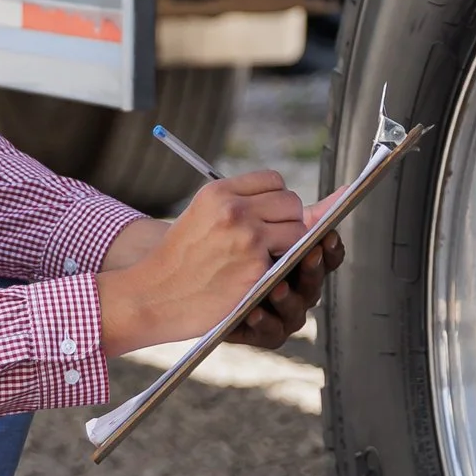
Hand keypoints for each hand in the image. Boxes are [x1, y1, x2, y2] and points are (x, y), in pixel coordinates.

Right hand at [97, 169, 320, 356]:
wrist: (151, 295)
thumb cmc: (180, 258)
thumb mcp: (204, 216)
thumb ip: (249, 205)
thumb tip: (323, 206)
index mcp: (218, 192)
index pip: (273, 180)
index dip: (274, 200)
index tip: (263, 218)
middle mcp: (234, 210)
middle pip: (291, 203)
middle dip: (287, 222)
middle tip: (266, 242)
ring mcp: (248, 239)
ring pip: (299, 231)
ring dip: (290, 246)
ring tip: (263, 259)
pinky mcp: (256, 269)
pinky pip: (290, 260)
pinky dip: (280, 270)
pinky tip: (257, 277)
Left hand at [227, 200, 344, 349]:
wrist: (180, 283)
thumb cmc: (224, 250)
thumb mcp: (258, 226)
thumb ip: (297, 215)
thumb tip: (341, 192)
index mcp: (299, 262)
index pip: (328, 256)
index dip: (330, 247)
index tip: (324, 237)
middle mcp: (294, 287)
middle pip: (315, 282)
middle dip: (312, 269)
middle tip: (308, 254)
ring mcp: (278, 312)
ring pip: (297, 311)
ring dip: (288, 299)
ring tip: (277, 287)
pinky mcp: (256, 332)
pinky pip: (269, 332)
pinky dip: (264, 322)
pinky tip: (253, 312)